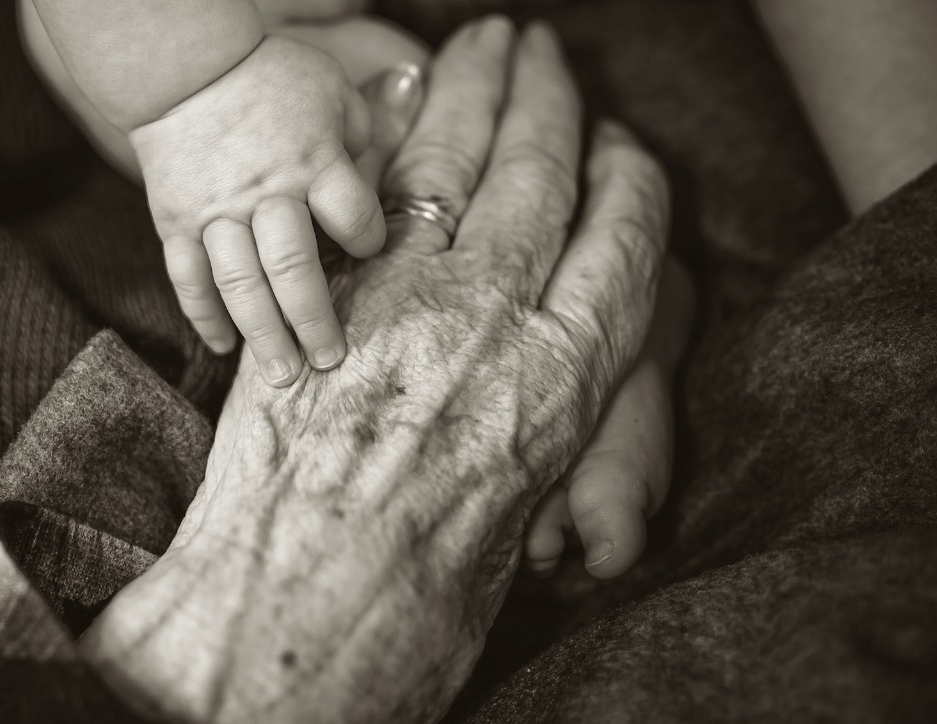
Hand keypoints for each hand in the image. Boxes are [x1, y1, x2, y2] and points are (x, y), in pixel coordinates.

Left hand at [81, 17, 675, 721]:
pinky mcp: (330, 293)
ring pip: (460, 160)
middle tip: (547, 51)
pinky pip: (372, 191)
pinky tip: (403, 94)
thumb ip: (540, 416)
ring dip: (477, 88)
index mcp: (571, 377)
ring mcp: (410, 296)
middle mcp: (501, 317)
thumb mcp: (526, 506)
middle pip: (543, 175)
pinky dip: (392, 132)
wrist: (308, 610)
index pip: (626, 237)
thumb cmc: (429, 592)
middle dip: (549, 99)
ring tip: (490, 41)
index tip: (623, 149)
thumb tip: (541, 372)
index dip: (627, 178)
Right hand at [134, 36, 382, 384]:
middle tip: (330, 362)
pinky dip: (204, 317)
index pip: (352, 219)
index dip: (367, 241)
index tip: (369, 251)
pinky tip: (224, 348)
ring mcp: (215, 214)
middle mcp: (265, 194)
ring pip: (240, 285)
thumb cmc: (271, 78)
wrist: (184, 67)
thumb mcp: (333, 92)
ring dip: (263, 335)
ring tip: (282, 378)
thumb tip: (379, 186)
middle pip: (293, 268)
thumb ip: (362, 141)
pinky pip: (188, 279)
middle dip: (314, 321)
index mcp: (313, 162)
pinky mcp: (176, 223)